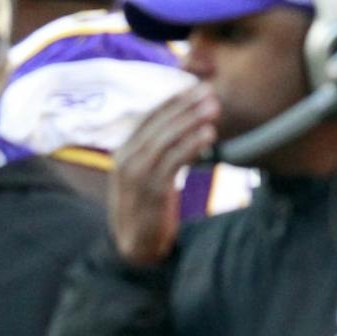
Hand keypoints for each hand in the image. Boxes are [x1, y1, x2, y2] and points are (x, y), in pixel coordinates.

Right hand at [109, 85, 219, 267]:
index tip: (196, 89)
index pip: (149, 118)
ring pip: (166, 139)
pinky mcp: (152, 191)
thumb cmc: (144, 208)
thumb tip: (181, 127)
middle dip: (186, 106)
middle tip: (210, 93)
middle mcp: (125, 160)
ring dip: (191, 121)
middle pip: (158, 124)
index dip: (173, 101)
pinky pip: (174, 161)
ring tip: (214, 109)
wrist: (134, 246)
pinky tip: (209, 135)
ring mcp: (137, 175)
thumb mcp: (144, 175)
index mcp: (122, 152)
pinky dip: (192, 145)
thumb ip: (155, 152)